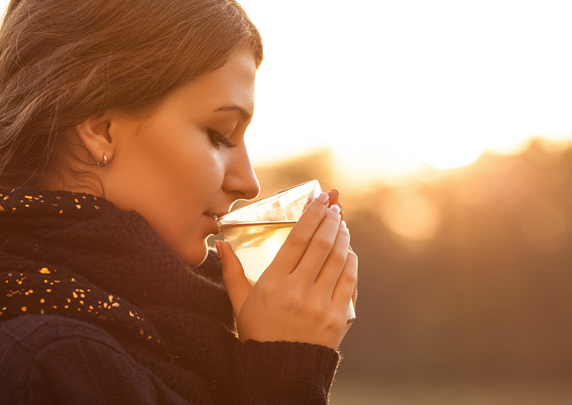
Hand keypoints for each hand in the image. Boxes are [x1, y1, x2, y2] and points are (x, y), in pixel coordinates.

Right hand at [219, 192, 357, 349]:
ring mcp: (320, 304)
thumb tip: (220, 245)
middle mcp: (297, 291)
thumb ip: (231, 272)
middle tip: (334, 205)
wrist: (280, 372)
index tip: (320, 199)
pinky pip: (350, 280)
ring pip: (338, 258)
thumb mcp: (239, 303)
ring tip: (341, 223)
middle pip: (320, 243)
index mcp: (272, 284)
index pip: (297, 239)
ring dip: (342, 235)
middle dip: (330, 218)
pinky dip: (351, 260)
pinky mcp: (339, 317)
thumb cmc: (258, 334)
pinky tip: (348, 250)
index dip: (311, 214)